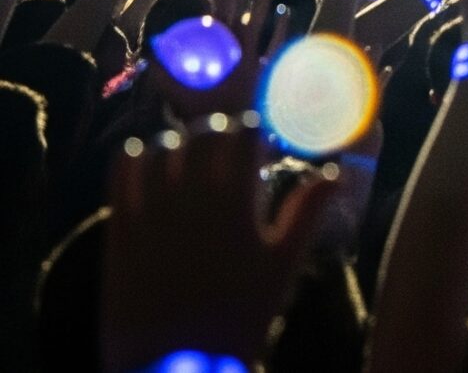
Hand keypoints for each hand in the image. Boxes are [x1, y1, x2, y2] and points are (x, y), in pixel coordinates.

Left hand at [100, 122, 336, 372]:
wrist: (177, 363)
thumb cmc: (239, 317)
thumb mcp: (282, 266)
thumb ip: (307, 212)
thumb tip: (334, 171)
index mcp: (236, 205)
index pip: (244, 134)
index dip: (254, 131)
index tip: (259, 144)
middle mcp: (192, 200)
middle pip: (202, 133)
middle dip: (218, 132)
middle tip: (225, 148)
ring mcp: (151, 212)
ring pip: (161, 146)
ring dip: (179, 143)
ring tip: (187, 157)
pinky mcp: (120, 227)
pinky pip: (122, 171)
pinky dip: (135, 156)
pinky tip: (146, 161)